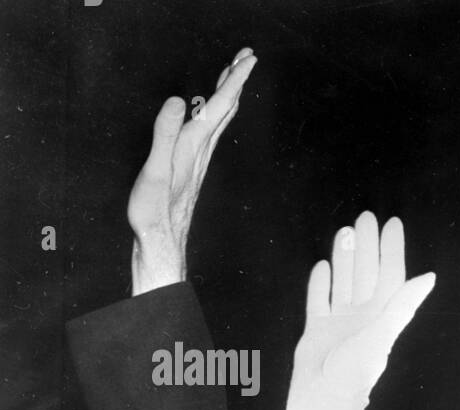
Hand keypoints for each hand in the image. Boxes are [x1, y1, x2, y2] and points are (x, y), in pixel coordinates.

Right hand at [128, 48, 256, 294]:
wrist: (160, 244)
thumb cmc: (154, 213)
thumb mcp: (155, 170)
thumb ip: (166, 134)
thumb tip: (179, 100)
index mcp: (194, 147)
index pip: (219, 107)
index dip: (234, 81)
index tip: (248, 59)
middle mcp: (200, 152)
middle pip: (224, 111)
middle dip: (235, 82)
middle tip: (245, 57)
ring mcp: (197, 161)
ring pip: (217, 121)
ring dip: (225, 96)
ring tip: (231, 76)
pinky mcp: (190, 169)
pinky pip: (207, 133)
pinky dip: (212, 115)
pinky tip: (207, 114)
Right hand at [286, 211, 435, 409]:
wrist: (322, 409)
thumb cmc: (352, 375)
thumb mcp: (379, 337)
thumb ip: (401, 305)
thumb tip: (429, 278)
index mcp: (379, 317)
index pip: (388, 275)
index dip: (391, 250)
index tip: (391, 222)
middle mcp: (361, 318)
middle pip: (365, 273)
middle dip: (366, 245)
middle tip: (366, 216)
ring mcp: (338, 325)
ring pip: (343, 283)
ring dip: (344, 258)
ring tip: (344, 232)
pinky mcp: (316, 334)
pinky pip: (319, 301)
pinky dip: (321, 284)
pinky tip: (321, 266)